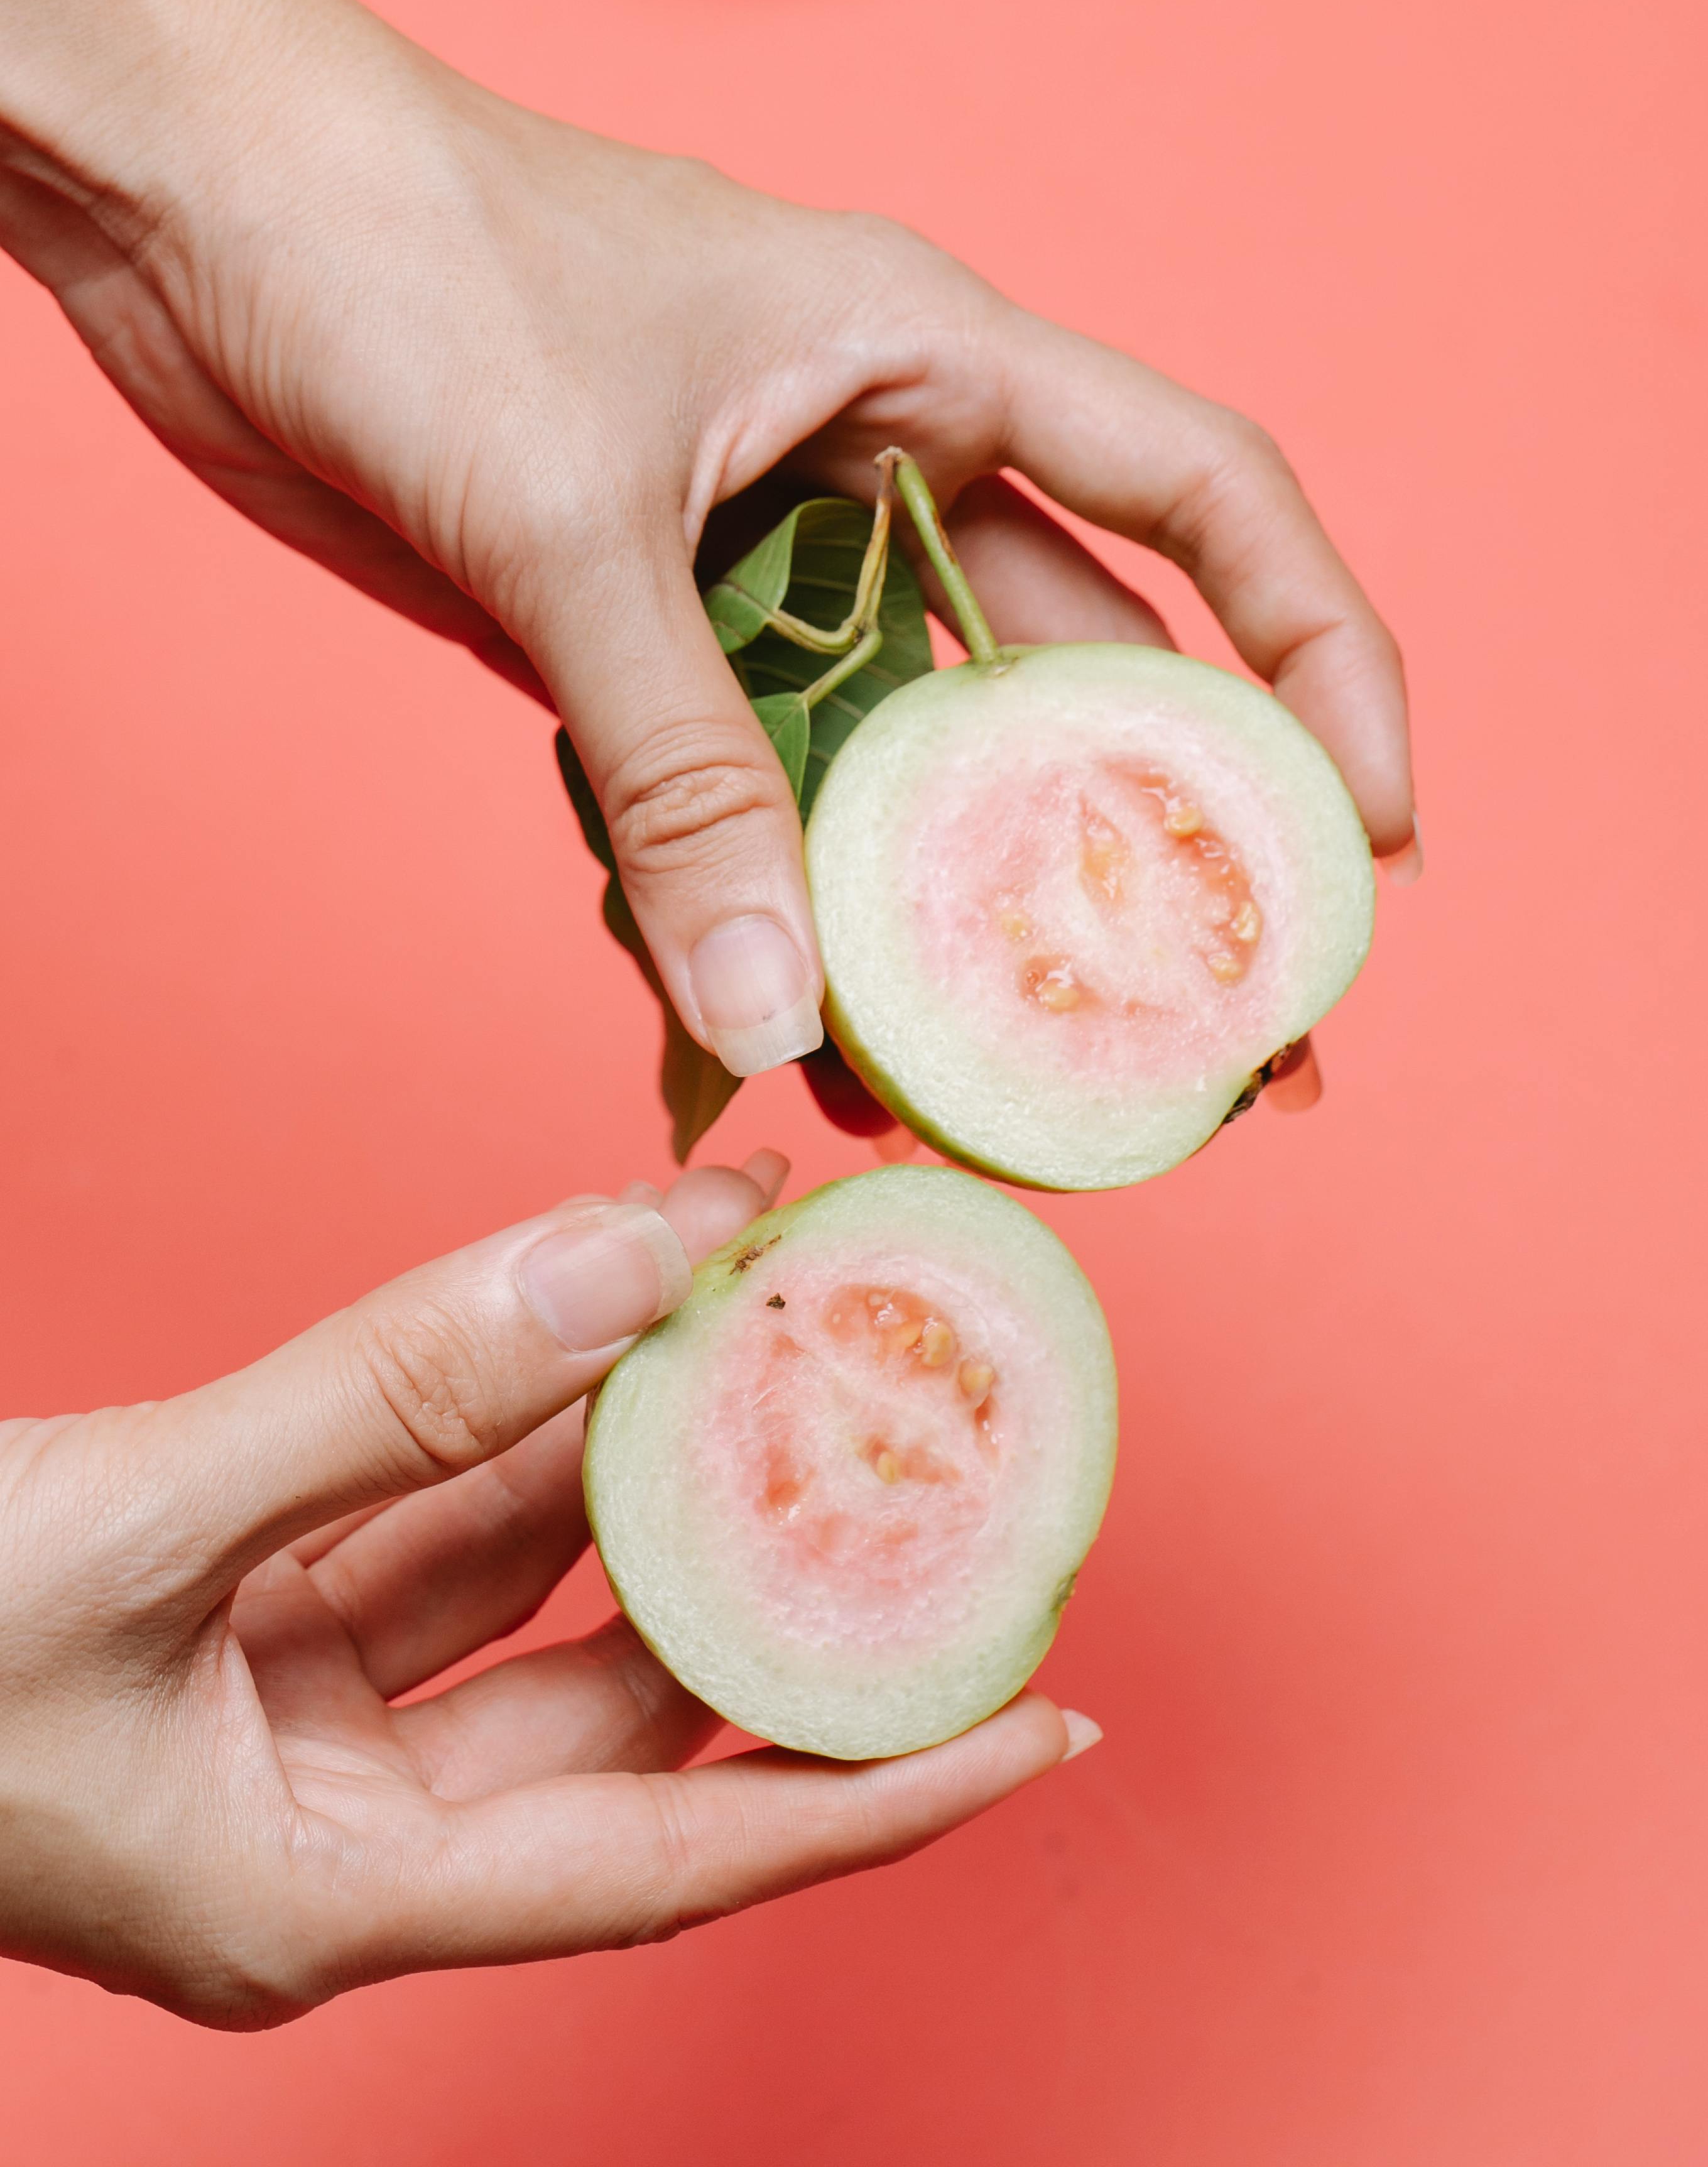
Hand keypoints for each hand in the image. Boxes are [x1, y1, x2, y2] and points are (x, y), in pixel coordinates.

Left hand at [0, 0, 1416, 1091]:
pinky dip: (756, 911)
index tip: (1367, 829)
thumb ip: (677, 767)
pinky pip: (740, 800)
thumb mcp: (570, 515)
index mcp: (926, 366)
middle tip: (1198, 1032)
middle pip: (1070, 681)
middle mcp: (872, 468)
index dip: (1317, 661)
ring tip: (974, 1086)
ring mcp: (757, 565)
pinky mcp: (641, 640)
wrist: (189, 209)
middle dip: (1136, 853)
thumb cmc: (398, 250)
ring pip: (895, 770)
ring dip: (927, 921)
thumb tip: (776, 1009)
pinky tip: (775, 1035)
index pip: (1206, 501)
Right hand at [0, 1151, 1086, 2026]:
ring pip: (531, 1579)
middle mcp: (337, 1820)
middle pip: (623, 1703)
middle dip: (778, 1576)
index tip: (1052, 1729)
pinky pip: (433, 1510)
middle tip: (946, 1462)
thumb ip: (389, 1393)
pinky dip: (527, 1414)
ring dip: (651, 1452)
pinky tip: (621, 1313)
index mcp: (324, 1898)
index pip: (675, 1860)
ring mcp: (291, 1711)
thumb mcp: (134, 1531)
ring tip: (798, 1323)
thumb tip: (631, 1260)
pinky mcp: (244, 1607)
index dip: (875, 1797)